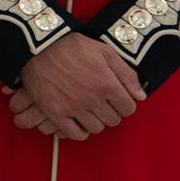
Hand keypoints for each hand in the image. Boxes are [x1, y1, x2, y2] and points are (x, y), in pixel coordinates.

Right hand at [8, 33, 146, 139]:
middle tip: (104, 103)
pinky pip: (75, 134)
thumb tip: (141, 96)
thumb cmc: (72, 47)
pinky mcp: (56, 113)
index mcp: (107, 85)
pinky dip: (80, 131)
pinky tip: (79, 122)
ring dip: (96, 121)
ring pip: (96, 128)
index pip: (128, 108)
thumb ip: (127, 74)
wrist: (39, 48)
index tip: (118, 99)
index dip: (125, 104)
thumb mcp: (105, 52)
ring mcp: (74, 108)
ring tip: (91, 111)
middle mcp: (92, 100)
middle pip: (113, 120)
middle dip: (112, 112)